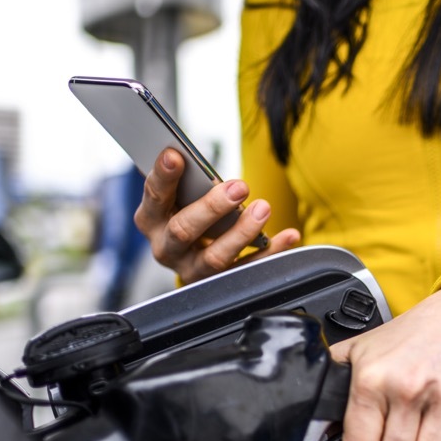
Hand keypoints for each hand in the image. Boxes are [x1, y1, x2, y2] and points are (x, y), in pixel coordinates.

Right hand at [134, 148, 300, 283]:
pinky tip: (288, 235)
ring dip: (242, 232)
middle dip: (212, 207)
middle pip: (183, 230)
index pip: (154, 197)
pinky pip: (247, 270)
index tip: (176, 156)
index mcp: (151, 220)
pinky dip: (270, 252)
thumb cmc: (187, 212)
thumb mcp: (180, 198)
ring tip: (263, 209)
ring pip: (215, 257)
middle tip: (240, 187)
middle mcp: (166, 248)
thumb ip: (190, 185)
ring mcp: (191, 270)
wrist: (192, 255)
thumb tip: (208, 170)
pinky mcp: (219, 283)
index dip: (163, 177)